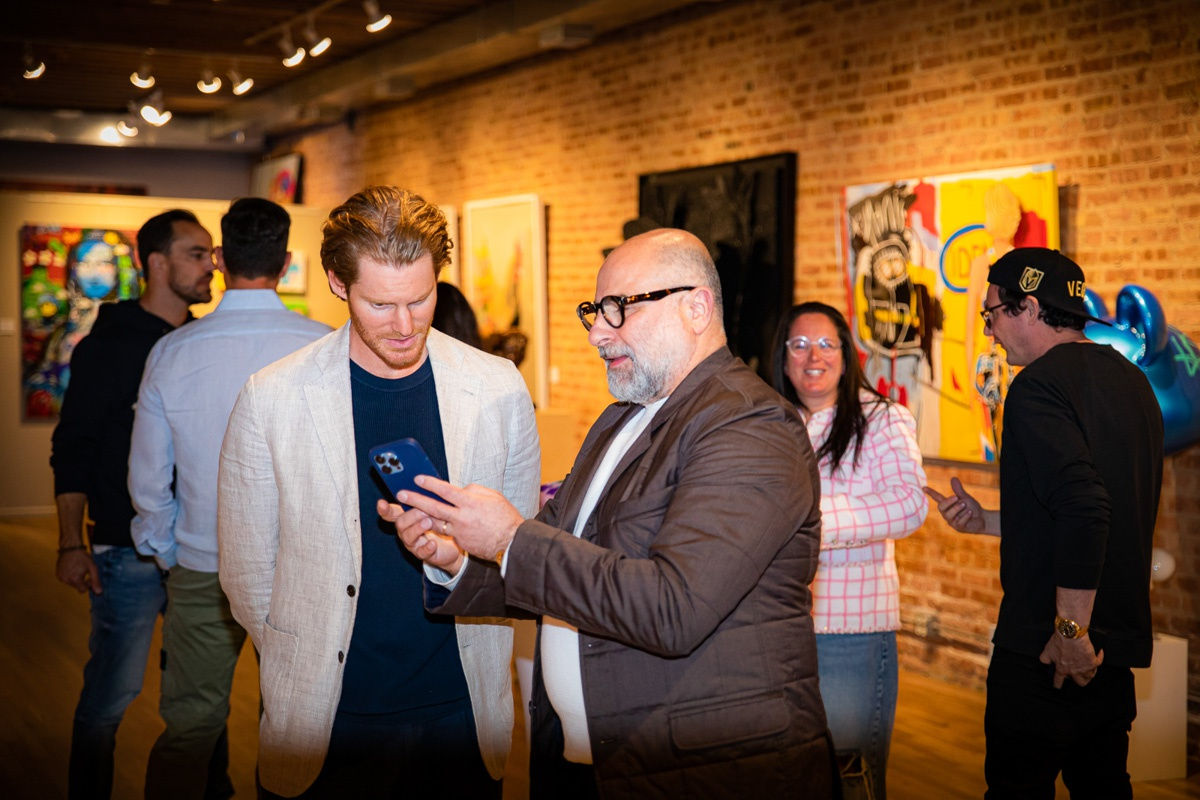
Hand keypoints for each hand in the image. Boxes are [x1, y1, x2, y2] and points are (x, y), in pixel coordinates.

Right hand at [56, 549, 101, 593]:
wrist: (71, 548)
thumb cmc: (83, 557)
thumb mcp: (93, 568)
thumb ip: (96, 581)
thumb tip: (99, 592)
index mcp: (75, 579)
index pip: (83, 590)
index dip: (88, 585)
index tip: (89, 578)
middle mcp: (66, 580)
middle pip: (77, 587)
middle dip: (82, 582)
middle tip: (84, 572)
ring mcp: (61, 577)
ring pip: (71, 583)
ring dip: (75, 579)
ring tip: (78, 569)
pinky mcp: (58, 574)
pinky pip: (66, 579)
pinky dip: (70, 576)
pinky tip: (72, 568)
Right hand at [376, 498, 463, 573]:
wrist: (456, 543)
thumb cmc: (443, 523)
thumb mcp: (435, 508)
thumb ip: (428, 498)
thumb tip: (427, 481)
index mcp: (407, 517)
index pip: (390, 513)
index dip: (384, 509)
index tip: (381, 503)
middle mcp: (406, 531)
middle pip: (400, 523)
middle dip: (411, 515)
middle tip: (424, 510)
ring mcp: (414, 543)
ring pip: (408, 537)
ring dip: (418, 528)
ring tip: (429, 522)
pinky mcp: (425, 554)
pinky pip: (422, 552)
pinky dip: (427, 547)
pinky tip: (433, 543)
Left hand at [398, 475, 524, 562]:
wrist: (512, 542)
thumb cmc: (504, 517)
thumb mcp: (492, 496)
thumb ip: (473, 491)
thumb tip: (460, 490)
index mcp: (470, 502)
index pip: (445, 490)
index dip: (430, 484)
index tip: (418, 479)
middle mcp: (462, 516)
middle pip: (433, 507)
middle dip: (415, 500)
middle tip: (401, 494)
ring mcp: (459, 531)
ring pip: (435, 521)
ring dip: (420, 515)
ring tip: (408, 510)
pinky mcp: (460, 542)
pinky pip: (447, 532)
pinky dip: (440, 526)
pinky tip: (431, 521)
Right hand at [924, 477, 986, 533]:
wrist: (983, 519)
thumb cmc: (971, 508)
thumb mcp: (965, 497)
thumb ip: (958, 490)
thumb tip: (953, 478)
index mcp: (948, 505)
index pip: (937, 498)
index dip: (931, 493)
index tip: (923, 487)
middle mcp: (947, 513)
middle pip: (941, 507)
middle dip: (948, 502)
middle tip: (957, 498)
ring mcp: (952, 521)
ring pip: (949, 515)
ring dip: (957, 508)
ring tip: (965, 504)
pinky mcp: (959, 527)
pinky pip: (959, 521)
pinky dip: (965, 516)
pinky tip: (970, 512)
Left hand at [1039, 633, 1103, 687]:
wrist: (1071, 633)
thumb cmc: (1060, 640)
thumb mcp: (1048, 650)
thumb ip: (1045, 658)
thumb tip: (1045, 662)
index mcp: (1061, 668)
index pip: (1058, 680)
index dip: (1058, 684)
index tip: (1058, 686)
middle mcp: (1073, 671)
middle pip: (1080, 682)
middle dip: (1081, 681)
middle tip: (1081, 677)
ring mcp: (1084, 667)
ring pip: (1090, 675)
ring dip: (1091, 671)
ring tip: (1090, 665)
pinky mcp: (1093, 662)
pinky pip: (1099, 662)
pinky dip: (1100, 657)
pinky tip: (1099, 653)